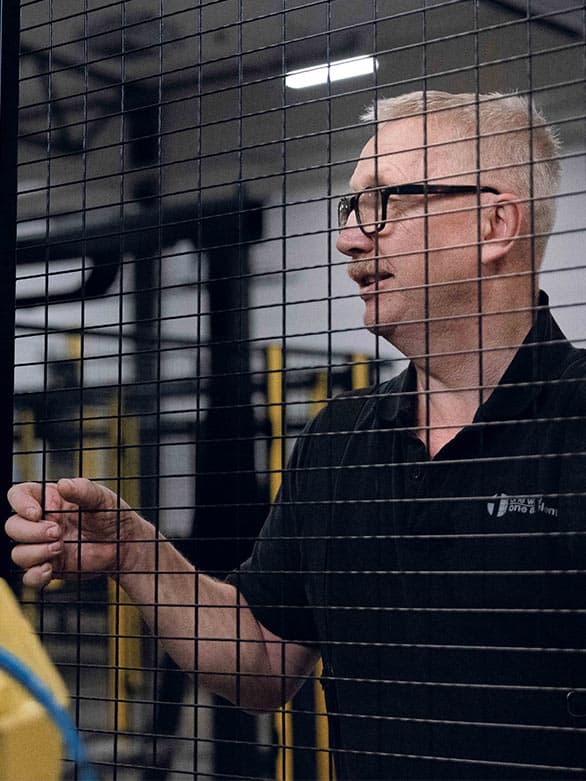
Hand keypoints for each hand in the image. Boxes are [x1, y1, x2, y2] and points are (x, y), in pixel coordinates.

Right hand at [5, 478, 141, 587]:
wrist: (125, 544)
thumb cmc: (113, 515)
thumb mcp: (102, 497)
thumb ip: (83, 489)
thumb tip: (63, 484)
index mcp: (49, 500)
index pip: (17, 495)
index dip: (19, 503)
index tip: (37, 512)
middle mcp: (41, 523)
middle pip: (12, 526)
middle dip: (30, 531)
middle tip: (57, 532)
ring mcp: (43, 546)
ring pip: (18, 552)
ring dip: (35, 552)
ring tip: (60, 547)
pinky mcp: (51, 567)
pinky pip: (29, 576)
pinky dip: (35, 575)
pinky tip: (50, 569)